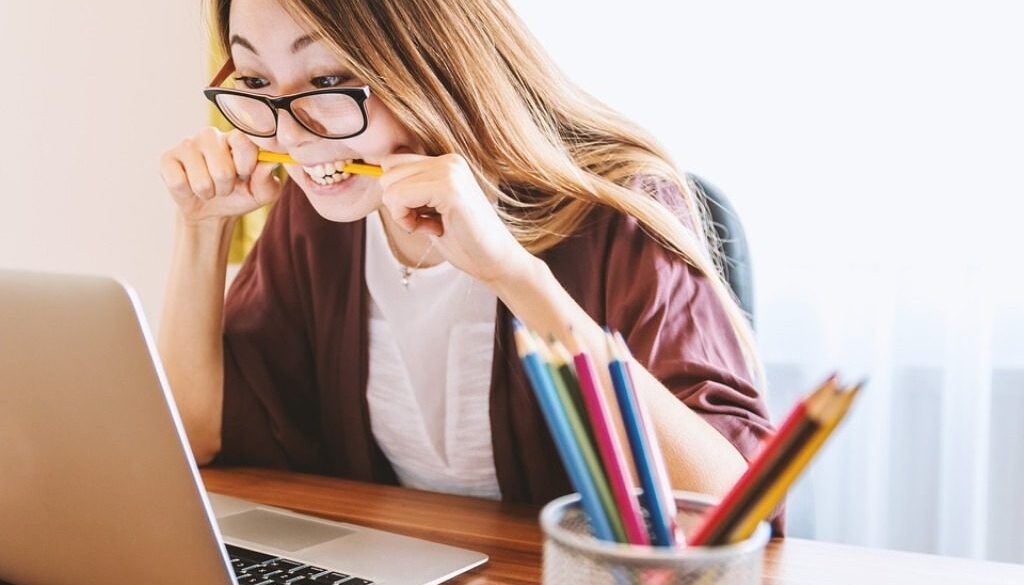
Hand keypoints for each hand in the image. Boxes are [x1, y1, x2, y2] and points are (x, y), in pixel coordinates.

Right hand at [159, 127, 282, 225]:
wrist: (212, 211)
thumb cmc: (240, 194)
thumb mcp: (262, 193)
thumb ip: (268, 179)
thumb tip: (271, 162)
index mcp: (236, 137)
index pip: (244, 142)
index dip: (246, 166)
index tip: (245, 175)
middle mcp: (211, 135)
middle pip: (222, 170)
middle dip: (226, 187)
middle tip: (225, 185)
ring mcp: (187, 144)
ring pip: (202, 181)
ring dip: (208, 193)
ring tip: (209, 187)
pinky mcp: (167, 158)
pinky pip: (179, 183)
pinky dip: (188, 194)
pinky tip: (189, 186)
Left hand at [378, 152, 534, 284]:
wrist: (496, 262)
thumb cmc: (464, 241)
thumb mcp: (430, 209)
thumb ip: (411, 190)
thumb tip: (378, 176)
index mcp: (446, 162)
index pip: (393, 163)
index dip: (398, 195)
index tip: (422, 216)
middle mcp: (448, 160)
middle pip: (387, 172)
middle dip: (398, 204)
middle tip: (427, 223)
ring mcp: (449, 171)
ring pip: (390, 186)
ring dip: (403, 214)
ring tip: (433, 225)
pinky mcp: (448, 187)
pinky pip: (399, 197)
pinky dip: (407, 220)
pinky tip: (434, 229)